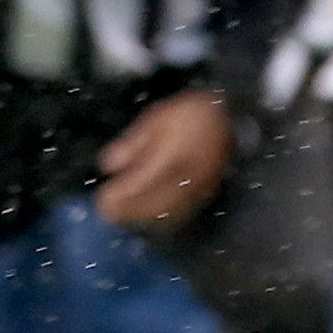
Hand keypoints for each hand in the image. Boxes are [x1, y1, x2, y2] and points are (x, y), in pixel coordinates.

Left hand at [93, 86, 233, 233]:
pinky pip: (184, 209)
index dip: (121, 196)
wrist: (231, 116)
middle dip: (129, 211)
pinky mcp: (208, 191)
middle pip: (154, 203)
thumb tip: (109, 165)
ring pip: (169, 210)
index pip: (140, 184)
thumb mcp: (154, 119)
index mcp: (170, 156)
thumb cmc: (188, 114)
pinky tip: (150, 216)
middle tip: (107, 214)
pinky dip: (163, 215)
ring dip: (144, 217)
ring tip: (123, 218)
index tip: (101, 202)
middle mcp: (186, 176)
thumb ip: (132, 144)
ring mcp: (199, 186)